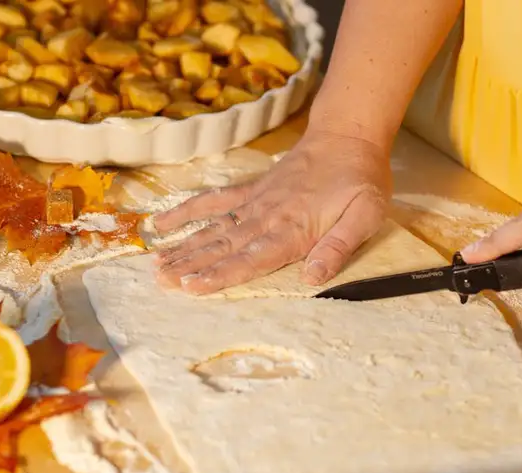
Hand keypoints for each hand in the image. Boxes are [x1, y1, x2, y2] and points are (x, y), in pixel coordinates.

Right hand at [151, 129, 391, 293]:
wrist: (348, 136)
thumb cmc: (360, 180)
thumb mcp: (365, 215)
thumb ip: (339, 247)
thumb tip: (314, 278)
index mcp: (293, 230)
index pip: (251, 258)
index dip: (220, 274)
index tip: (192, 287)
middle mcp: (267, 217)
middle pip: (223, 246)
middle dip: (191, 266)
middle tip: (161, 282)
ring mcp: (255, 202)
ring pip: (213, 228)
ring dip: (184, 247)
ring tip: (156, 264)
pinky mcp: (251, 190)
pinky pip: (214, 201)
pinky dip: (188, 211)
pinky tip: (164, 222)